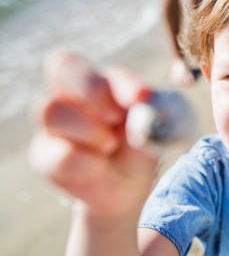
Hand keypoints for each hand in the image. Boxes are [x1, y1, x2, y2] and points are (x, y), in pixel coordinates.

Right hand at [29, 52, 159, 217]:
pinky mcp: (44, 156)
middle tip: (115, 117)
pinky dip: (83, 163)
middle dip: (92, 90)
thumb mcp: (158, 133)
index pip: (105, 69)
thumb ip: (155, 115)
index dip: (122, 82)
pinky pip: (54, 154)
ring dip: (88, 130)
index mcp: (106, 82)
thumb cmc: (140, 150)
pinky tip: (98, 168)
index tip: (141, 98)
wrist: (127, 188)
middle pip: (63, 66)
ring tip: (110, 146)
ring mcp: (53, 124)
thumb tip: (145, 100)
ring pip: (51, 110)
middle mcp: (73, 94)